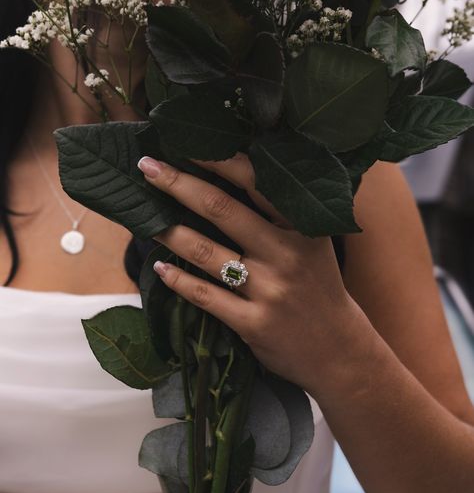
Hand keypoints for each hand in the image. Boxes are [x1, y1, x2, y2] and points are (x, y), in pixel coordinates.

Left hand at [137, 153, 360, 390]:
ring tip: (146, 219)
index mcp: (303, 226)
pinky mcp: (254, 323)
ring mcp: (269, 290)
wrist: (339, 348)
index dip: (217, 159)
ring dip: (169, 232)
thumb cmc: (319, 287)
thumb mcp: (313, 243)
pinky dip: (178, 281)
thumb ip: (282, 214)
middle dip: (179, 184)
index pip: (256, 181)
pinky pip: (205, 296)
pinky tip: (161, 268)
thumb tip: (234, 176)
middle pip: (221, 209)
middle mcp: (286, 253)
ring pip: (206, 253)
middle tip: (148, 166)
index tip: (185, 144)